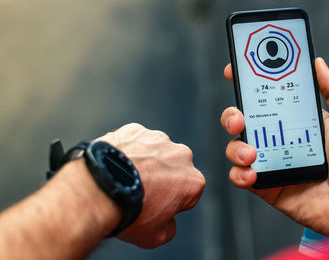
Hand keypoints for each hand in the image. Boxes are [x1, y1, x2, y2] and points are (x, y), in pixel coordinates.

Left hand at [97, 123, 204, 247]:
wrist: (97, 190)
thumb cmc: (127, 210)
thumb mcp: (155, 237)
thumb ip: (169, 229)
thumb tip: (167, 224)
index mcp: (192, 181)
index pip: (188, 194)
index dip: (172, 203)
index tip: (156, 207)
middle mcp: (180, 156)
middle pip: (174, 169)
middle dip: (162, 179)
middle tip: (139, 194)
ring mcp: (157, 139)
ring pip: (154, 152)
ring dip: (145, 163)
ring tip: (124, 180)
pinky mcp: (135, 130)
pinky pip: (134, 141)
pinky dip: (127, 151)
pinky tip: (115, 166)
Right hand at [220, 58, 328, 239]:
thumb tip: (317, 63)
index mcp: (298, 119)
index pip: (267, 96)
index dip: (249, 83)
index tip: (235, 70)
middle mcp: (280, 138)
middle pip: (244, 119)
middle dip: (233, 114)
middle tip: (240, 118)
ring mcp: (271, 162)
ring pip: (237, 147)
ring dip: (236, 147)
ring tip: (252, 153)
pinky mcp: (266, 186)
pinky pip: (241, 177)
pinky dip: (240, 173)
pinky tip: (253, 173)